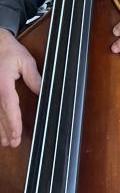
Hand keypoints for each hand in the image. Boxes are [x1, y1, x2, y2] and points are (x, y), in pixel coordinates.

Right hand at [0, 28, 40, 147]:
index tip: (16, 134)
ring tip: (5, 141)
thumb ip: (34, 78)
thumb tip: (43, 92)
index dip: (12, 122)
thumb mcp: (25, 61)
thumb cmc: (8, 49)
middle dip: (6, 130)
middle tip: (13, 143)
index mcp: (2, 84)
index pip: (9, 106)